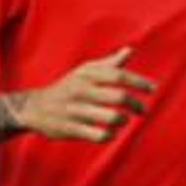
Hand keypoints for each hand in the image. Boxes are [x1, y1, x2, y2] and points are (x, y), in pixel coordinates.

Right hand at [19, 48, 155, 142]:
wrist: (33, 107)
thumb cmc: (68, 88)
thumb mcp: (84, 72)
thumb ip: (109, 64)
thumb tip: (130, 50)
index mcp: (86, 75)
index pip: (119, 76)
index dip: (139, 82)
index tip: (152, 89)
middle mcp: (80, 90)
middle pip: (119, 97)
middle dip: (136, 105)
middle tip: (142, 110)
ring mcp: (74, 110)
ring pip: (111, 118)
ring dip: (123, 120)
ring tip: (124, 120)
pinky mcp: (69, 128)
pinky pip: (99, 135)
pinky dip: (110, 135)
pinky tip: (111, 132)